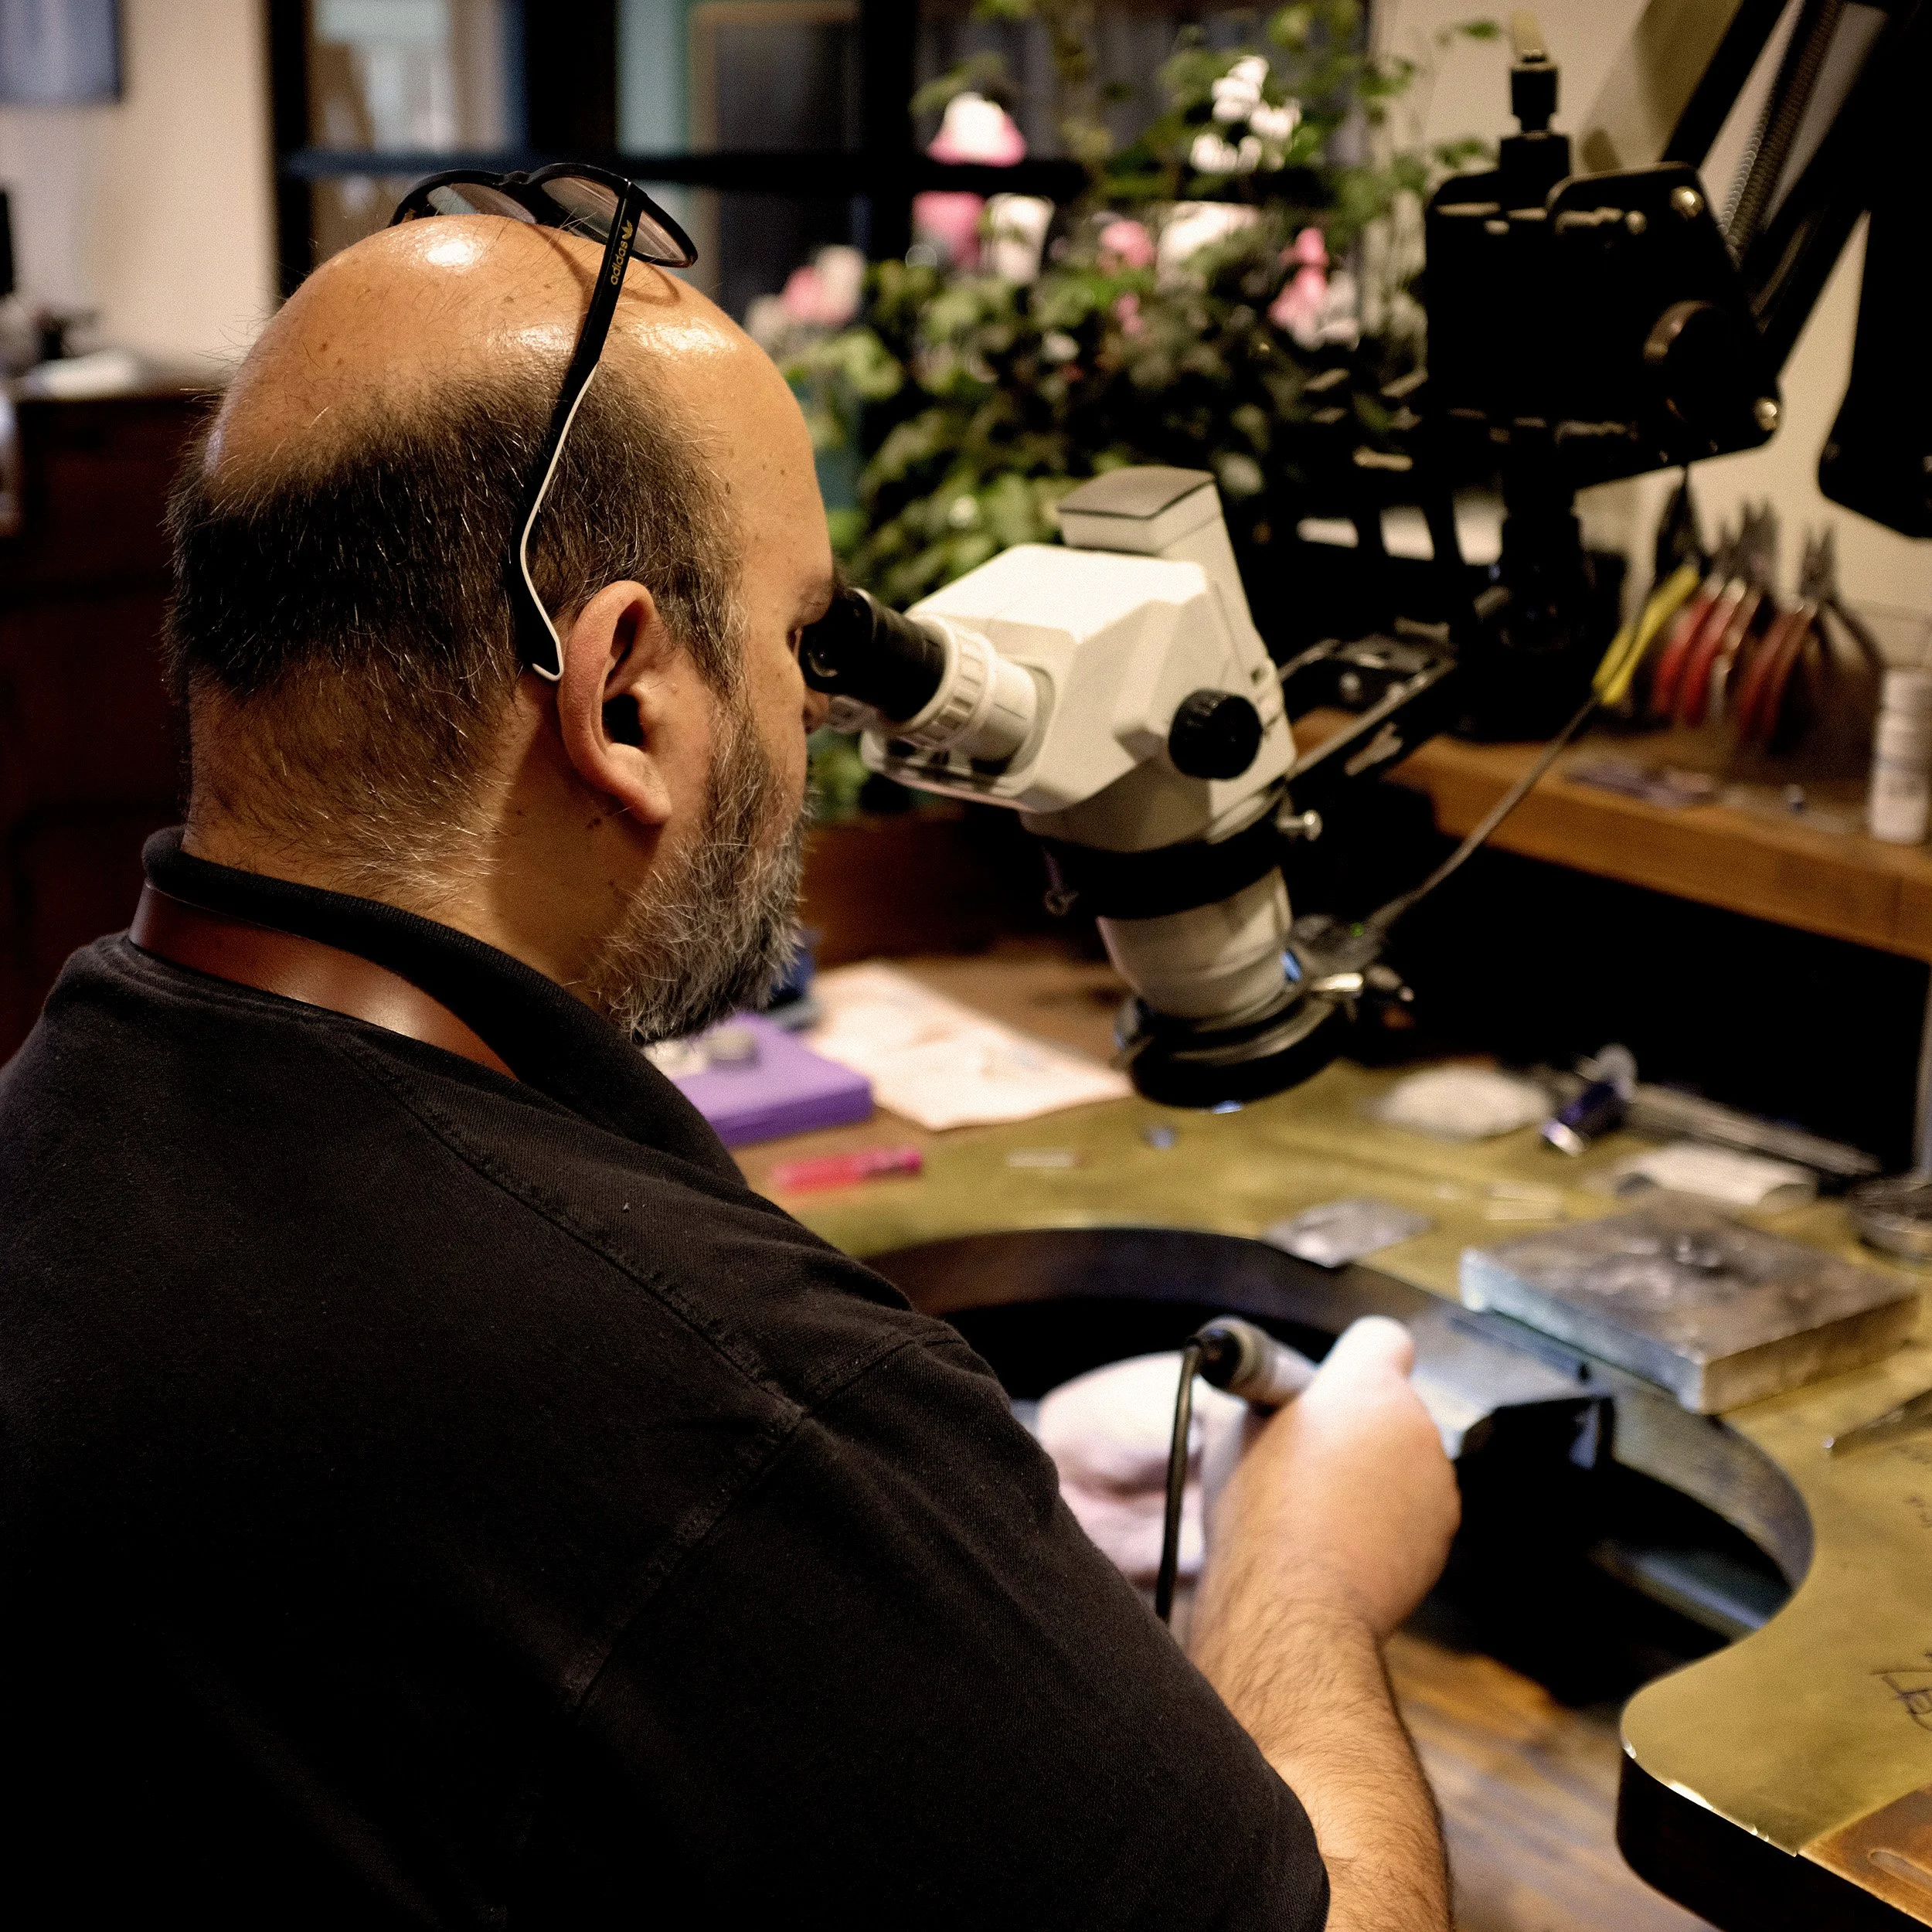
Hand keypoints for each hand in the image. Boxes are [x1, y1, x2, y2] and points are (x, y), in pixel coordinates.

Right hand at [1205, 1316, 1458, 1639]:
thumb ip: (1262, 1400)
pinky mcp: (1442, 1532)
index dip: (1355, 1359)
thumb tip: (1260, 1396)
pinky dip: (1389, 1520)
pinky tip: (1346, 1543)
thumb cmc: (1259, 1513)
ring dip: (1376, 1475)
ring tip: (1323, 1511)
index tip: (1331, 1387)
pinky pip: (1415, 1509)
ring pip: (1405, 1460)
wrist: (1295, 1603)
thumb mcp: (1233, 1433)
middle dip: (1359, 1426)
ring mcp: (1436, 1481)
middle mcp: (1414, 1423)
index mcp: (1365, 1385)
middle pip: (1391, 1406)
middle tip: (1311, 1459)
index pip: (1382, 1338)